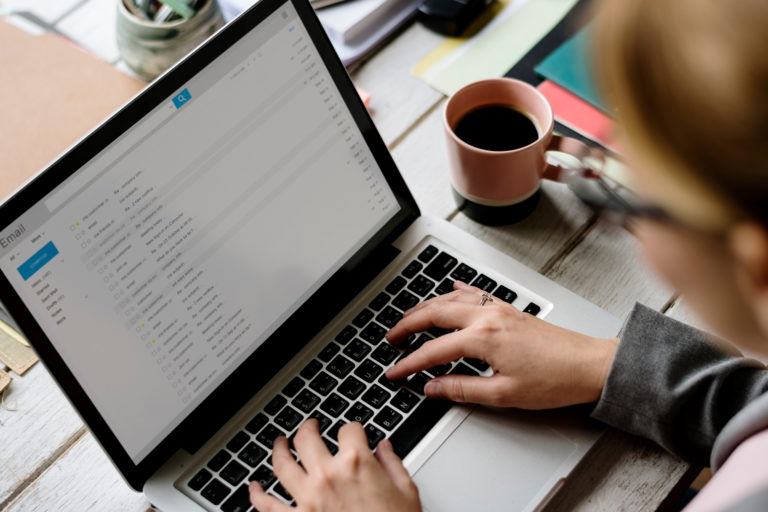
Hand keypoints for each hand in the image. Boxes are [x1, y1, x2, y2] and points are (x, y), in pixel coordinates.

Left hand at [249, 420, 420, 511]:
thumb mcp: (406, 491)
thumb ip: (392, 463)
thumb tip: (385, 447)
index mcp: (356, 463)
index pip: (349, 429)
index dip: (353, 429)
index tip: (353, 433)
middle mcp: (328, 476)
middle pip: (307, 438)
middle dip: (308, 427)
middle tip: (310, 426)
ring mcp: (308, 498)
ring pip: (282, 464)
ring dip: (278, 449)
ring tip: (280, 443)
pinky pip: (267, 506)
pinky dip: (256, 495)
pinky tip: (254, 487)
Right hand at [385, 281, 617, 408]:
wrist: (590, 366)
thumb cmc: (555, 380)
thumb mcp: (503, 394)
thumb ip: (462, 389)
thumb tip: (433, 388)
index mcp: (483, 339)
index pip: (433, 351)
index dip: (409, 363)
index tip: (394, 372)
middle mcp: (488, 317)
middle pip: (434, 314)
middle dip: (407, 325)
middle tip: (390, 338)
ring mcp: (499, 309)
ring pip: (451, 299)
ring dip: (426, 306)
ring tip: (409, 317)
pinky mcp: (509, 309)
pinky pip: (475, 293)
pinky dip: (456, 291)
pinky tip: (450, 289)